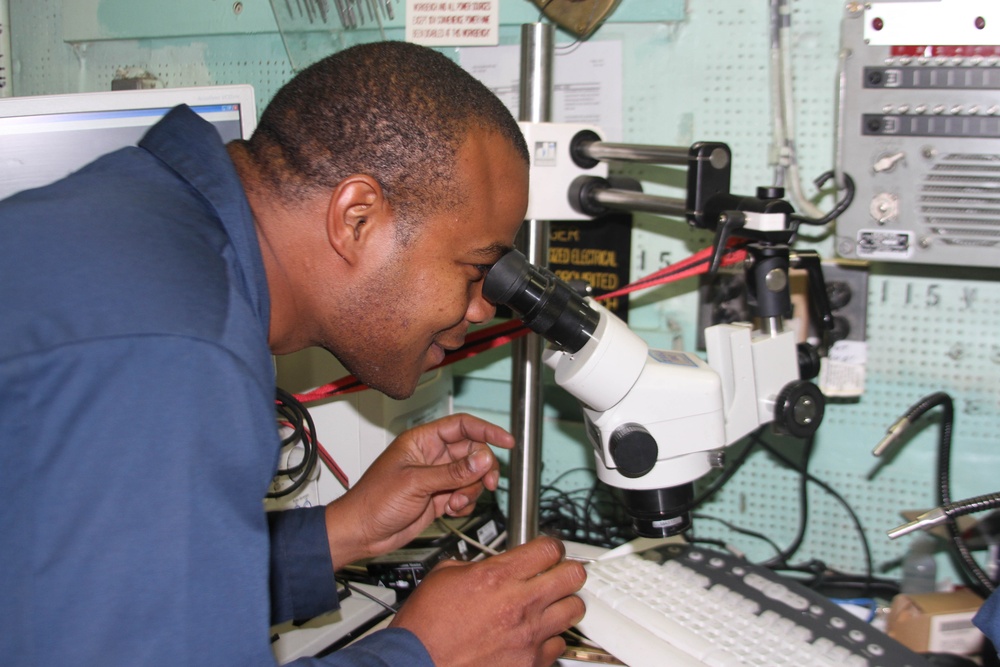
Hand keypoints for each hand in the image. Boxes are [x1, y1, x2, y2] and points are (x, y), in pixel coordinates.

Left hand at [324, 413, 513, 566]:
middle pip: (472, 452)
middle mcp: (431, 457)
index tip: (507, 441)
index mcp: (422, 441)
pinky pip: (464, 495)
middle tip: (487, 482)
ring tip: (456, 501)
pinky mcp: (438, 498)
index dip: (487, 431)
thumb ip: (452, 472)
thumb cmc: (373, 501)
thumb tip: (483, 460)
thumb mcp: (416, 483)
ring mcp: (436, 478)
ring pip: (471, 476)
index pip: (462, 426)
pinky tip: (450, 509)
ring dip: (471, 490)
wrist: (361, 533)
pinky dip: (464, 503)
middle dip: (482, 468)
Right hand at [390, 536, 586, 666]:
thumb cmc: (425, 629)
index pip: (548, 549)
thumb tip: (488, 564)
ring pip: (574, 609)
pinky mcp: (531, 663)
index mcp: (497, 577)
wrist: (417, 665)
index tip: (548, 551)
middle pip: (572, 575)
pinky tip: (535, 635)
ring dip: (564, 603)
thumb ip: (474, 565)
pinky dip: (550, 638)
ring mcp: (528, 635)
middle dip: (568, 570)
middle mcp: (519, 604)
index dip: (550, 547)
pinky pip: (559, 644)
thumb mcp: (443, 578)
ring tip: (551, 604)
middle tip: (559, 573)